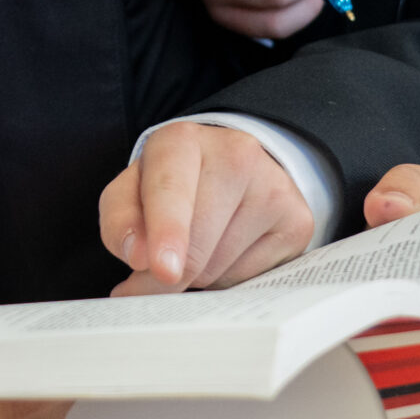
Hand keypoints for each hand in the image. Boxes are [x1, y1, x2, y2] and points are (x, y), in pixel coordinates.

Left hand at [98, 120, 314, 295]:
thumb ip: (121, 223)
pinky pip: (250, 278)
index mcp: (181, 140)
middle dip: (170, 275)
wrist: (231, 171)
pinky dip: (229, 278)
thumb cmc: (170, 186)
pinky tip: (229, 249)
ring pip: (220, 267)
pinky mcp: (298, 220)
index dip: (166, 232)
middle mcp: (235, 152)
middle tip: (160, 270)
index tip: (163, 268)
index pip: (171, 190)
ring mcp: (274, 185)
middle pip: (197, 244)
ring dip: (199, 274)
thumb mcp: (130, 193)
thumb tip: (138, 258)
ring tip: (200, 243)